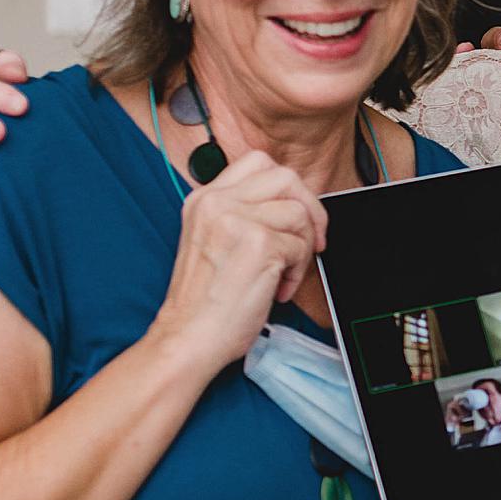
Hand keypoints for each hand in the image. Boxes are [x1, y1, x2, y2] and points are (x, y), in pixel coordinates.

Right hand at [148, 151, 327, 374]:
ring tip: (283, 274)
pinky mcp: (257, 242)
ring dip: (303, 248)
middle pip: (286, 177)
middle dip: (310, 209)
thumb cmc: (205, 301)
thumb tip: (293, 204)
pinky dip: (297, 272)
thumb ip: (243, 214)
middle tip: (312, 240)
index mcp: (204, 199)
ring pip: (299, 213)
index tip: (295, 215)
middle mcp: (216, 202)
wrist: (188, 337)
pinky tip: (276, 289)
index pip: (258, 162)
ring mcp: (236, 219)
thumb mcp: (214, 240)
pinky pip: (300, 246)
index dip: (287, 188)